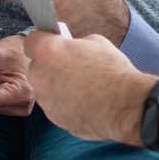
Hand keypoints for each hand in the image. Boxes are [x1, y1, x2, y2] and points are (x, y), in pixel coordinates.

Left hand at [22, 31, 155, 144]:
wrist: (127, 106)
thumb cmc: (113, 72)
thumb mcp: (96, 43)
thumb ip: (74, 44)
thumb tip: (71, 48)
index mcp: (47, 51)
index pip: (32, 41)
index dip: (44, 42)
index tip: (52, 44)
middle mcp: (40, 75)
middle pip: (37, 67)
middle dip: (50, 66)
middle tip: (71, 67)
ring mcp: (45, 99)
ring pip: (46, 89)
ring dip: (57, 87)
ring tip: (81, 88)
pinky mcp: (54, 118)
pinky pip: (56, 106)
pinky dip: (66, 104)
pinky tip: (85, 102)